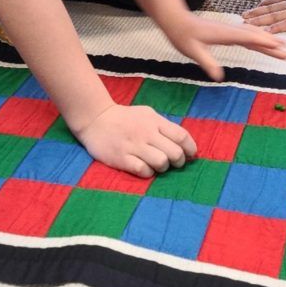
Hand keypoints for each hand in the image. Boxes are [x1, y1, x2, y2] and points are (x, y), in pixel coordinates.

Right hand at [76, 103, 196, 178]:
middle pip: (175, 153)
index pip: (181, 136)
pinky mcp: (122, 158)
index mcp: (155, 121)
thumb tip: (183, 142)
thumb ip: (163, 126)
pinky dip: (148, 172)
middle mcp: (147, 133)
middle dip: (179, 161)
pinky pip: (143, 170)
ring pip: (161, 163)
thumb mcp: (147, 114)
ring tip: (158, 165)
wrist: (95, 119)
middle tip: (174, 163)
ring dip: (163, 168)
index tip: (190, 155)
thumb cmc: (125, 118)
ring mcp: (134, 146)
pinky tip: (144, 168)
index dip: (190, 148)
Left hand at [163, 12, 285, 80]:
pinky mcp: (227, 32)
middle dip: (274, 45)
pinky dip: (259, 39)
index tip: (280, 48)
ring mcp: (230, 30)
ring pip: (254, 35)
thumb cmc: (183, 35)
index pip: (249, 39)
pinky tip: (264, 41)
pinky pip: (248, 35)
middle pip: (257, 37)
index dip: (265, 43)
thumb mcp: (192, 51)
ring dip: (269, 41)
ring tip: (284, 47)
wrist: (176, 20)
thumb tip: (218, 77)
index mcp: (225, 34)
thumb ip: (206, 62)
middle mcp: (231, 30)